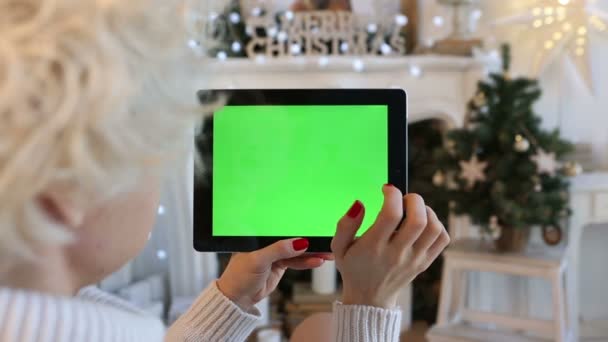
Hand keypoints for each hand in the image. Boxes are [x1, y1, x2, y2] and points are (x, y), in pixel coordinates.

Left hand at [217, 239, 332, 311]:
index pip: (280, 228)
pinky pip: (295, 261)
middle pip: (290, 240)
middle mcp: (266, 243)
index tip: (312, 230)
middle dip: (307, 242)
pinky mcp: (279, 265)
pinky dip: (306, 262)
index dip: (296, 228)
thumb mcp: (259, 260)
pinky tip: (317, 261)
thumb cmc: (238, 277)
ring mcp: (273, 254)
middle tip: (324, 243)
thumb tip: (299, 243)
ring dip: (310, 254)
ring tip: (326, 254)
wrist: (237, 299)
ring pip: (295, 252)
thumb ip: (279, 250)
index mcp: (258, 235)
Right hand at [332, 185, 449, 308]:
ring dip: (427, 210)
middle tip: (403, 198)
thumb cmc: (353, 267)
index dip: (392, 195)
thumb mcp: (338, 247)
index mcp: (374, 247)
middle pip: (418, 220)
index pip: (391, 214)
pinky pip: (442, 239)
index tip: (387, 189)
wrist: (369, 299)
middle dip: (413, 199)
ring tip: (413, 209)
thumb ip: (345, 224)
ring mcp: (414, 259)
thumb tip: (359, 203)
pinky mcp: (424, 262)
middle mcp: (396, 254)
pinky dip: (437, 224)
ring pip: (433, 228)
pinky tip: (423, 222)